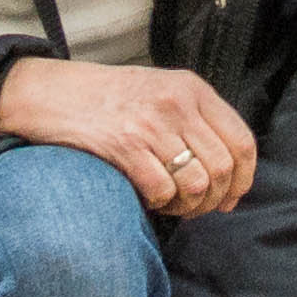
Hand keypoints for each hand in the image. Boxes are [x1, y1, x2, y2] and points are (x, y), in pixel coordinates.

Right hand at [0, 56, 258, 218]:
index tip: (231, 197)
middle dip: (214, 199)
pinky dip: (159, 204)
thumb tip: (230, 174)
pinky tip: (149, 198)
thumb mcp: (162, 92)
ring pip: (197, 184)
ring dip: (187, 206)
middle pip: (223, 167)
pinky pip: (162, 190)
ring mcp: (152, 123)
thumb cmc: (110, 99)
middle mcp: (178, 103)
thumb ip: (196, 122)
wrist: (53, 92)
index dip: (243, 178)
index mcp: (193, 88)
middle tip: (196, 208)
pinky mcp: (125, 145)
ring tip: (171, 203)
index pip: (242, 140)